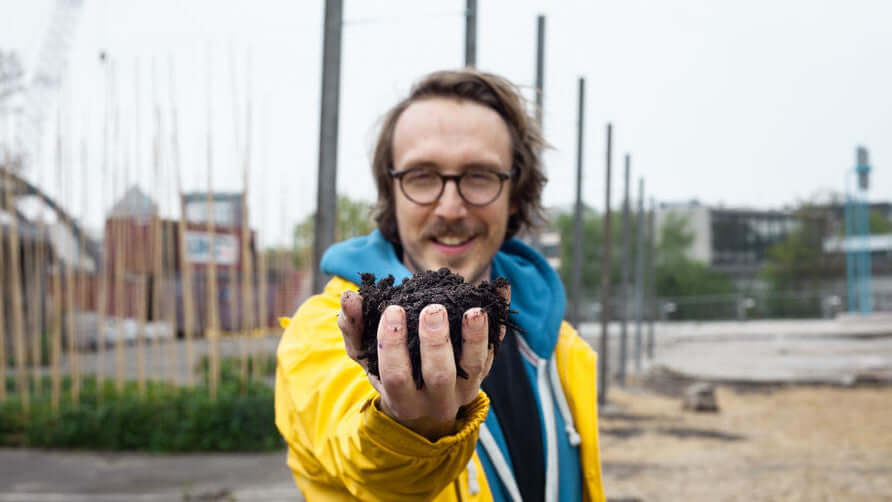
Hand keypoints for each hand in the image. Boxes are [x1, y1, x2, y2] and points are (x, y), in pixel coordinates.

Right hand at [337, 286, 509, 440]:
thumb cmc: (390, 371)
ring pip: (475, 366)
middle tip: (433, 310)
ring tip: (473, 310)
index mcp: (403, 399)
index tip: (393, 311)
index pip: (397, 376)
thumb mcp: (366, 357)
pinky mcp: (485, 370)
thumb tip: (348, 297)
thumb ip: (354, 328)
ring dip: (476, 337)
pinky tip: (501, 290)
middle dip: (436, 342)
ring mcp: (466, 387)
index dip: (394, 346)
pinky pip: (498, 346)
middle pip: (439, 376)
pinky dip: (500, 319)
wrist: (426, 400)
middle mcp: (437, 400)